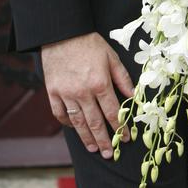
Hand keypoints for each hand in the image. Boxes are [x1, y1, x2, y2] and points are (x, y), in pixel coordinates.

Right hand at [41, 32, 134, 157]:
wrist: (62, 33)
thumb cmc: (90, 43)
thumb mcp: (111, 57)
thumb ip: (122, 78)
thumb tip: (133, 96)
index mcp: (100, 83)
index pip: (112, 112)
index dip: (120, 127)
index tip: (125, 139)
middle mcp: (83, 92)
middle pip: (95, 122)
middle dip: (104, 140)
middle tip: (109, 154)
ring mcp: (66, 93)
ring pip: (78, 122)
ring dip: (86, 137)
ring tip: (93, 149)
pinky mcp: (53, 91)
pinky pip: (60, 113)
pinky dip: (67, 123)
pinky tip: (75, 128)